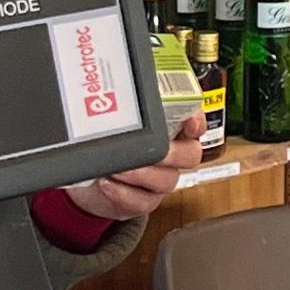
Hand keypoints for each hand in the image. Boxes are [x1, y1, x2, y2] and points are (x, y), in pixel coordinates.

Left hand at [59, 111, 201, 224]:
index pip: (195, 124)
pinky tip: (108, 183)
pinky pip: (142, 201)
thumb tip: (117, 86)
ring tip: (118, 166)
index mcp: (171, 133)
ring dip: (140, 173)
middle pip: (190, 155)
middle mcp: (171, 158)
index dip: (197, 122)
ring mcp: (160, 182)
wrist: (92, 183)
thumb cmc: (110, 147)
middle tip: (148, 148)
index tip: (189, 121)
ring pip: (166, 180)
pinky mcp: (143, 202)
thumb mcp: (119, 123)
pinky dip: (123, 193)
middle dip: (169, 152)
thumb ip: (126, 106)